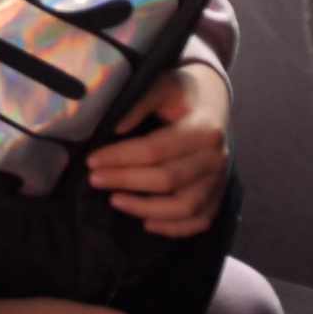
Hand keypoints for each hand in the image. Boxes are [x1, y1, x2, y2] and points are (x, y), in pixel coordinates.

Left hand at [87, 65, 231, 237]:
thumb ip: (140, 102)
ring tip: (115, 201)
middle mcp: (216, 158)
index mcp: (203, 129)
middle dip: (126, 181)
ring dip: (146, 208)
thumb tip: (116, 128)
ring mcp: (219, 180)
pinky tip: (146, 223)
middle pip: (168, 179)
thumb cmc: (180, 94)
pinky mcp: (218, 194)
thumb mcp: (161, 85)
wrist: (213, 101)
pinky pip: (200, 220)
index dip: (121, 157)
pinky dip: (174, 228)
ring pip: (185, 207)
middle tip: (94, 180)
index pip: (156, 150)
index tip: (92, 160)